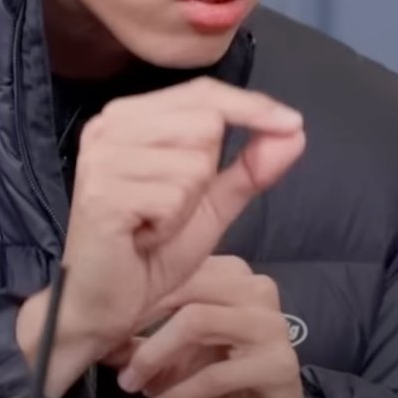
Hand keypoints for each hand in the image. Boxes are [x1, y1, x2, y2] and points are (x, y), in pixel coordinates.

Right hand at [17, 78, 304, 397]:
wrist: (102, 305)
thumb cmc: (151, 252)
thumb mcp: (210, 204)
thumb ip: (250, 169)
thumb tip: (295, 131)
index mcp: (131, 117)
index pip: (204, 92)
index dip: (252, 106)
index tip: (294, 123)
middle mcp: (110, 124)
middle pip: (205, 123)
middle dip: (205, 175)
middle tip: (170, 209)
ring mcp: (103, 156)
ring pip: (194, 161)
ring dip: (187, 205)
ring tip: (154, 224)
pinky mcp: (102, 191)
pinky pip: (174, 195)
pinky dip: (170, 225)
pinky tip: (143, 237)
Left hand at [105, 255, 313, 397]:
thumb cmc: (220, 392)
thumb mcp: (173, 364)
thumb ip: (138, 344)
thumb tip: (94, 334)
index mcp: (234, 277)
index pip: (179, 271)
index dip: (139, 296)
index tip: (105, 323)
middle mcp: (257, 290)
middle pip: (186, 288)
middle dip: (142, 321)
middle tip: (114, 355)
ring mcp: (271, 324)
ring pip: (196, 321)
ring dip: (154, 356)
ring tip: (129, 385)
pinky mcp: (278, 363)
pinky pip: (215, 373)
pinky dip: (176, 394)